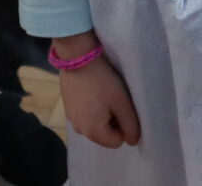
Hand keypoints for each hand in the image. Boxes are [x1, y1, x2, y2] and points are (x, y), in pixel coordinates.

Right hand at [52, 34, 140, 149]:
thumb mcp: (122, 102)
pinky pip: (86, 116)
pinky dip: (93, 108)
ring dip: (103, 114)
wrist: (77, 58)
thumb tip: (133, 141)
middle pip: (105, 135)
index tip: (122, 107)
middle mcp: (79, 130)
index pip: (116, 142)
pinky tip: (94, 91)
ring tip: (104, 94)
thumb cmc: (103, 81)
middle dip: (113, 121)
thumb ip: (130, 125)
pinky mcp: (68, 108)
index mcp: (92, 132)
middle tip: (114, 100)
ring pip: (96, 125)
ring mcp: (71, 119)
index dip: (124, 127)